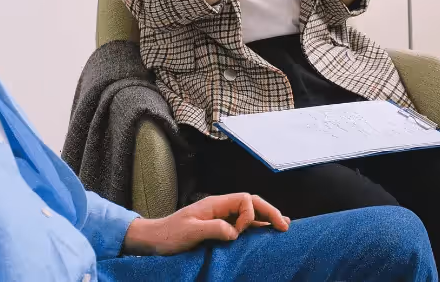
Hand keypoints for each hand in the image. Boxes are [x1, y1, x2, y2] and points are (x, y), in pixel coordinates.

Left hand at [122, 193, 289, 255]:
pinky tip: (267, 232)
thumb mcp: (190, 231)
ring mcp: (221, 217)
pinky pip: (243, 225)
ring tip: (283, 227)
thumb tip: (235, 232)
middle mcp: (221, 208)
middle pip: (252, 204)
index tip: (240, 232)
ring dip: (266, 219)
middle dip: (270, 212)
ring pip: (250, 214)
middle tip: (284, 226)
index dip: (249, 214)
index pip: (244, 200)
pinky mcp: (220, 228)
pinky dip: (257, 228)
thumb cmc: (169, 235)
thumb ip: (213, 228)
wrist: (154, 240)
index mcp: (215, 203)